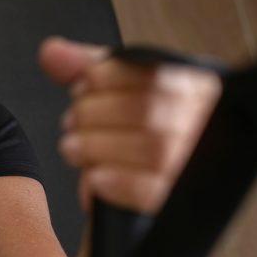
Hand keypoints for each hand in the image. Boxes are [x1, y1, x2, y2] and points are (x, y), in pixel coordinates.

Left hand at [38, 36, 221, 213]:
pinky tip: (95, 178)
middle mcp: (205, 125)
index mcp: (195, 89)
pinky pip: (154, 191)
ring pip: (153, 149)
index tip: (81, 87)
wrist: (142, 203)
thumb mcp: (113, 93)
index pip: (156, 72)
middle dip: (97, 112)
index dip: (110, 77)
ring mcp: (199, 166)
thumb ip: (84, 69)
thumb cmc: (129, 138)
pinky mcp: (183, 202)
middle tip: (71, 121)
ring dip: (98, 146)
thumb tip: (51, 52)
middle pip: (152, 110)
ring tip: (74, 148)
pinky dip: (118, 182)